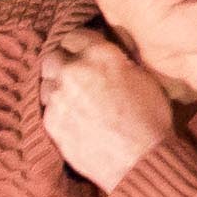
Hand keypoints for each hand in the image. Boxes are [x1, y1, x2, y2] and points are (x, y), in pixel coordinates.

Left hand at [36, 21, 181, 194]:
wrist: (139, 160)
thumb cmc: (151, 119)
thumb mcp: (144, 78)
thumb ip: (119, 62)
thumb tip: (108, 56)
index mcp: (101, 55)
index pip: (75, 35)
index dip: (82, 44)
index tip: (87, 51)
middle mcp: (74, 70)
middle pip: (53, 55)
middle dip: (64, 62)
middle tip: (77, 73)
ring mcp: (58, 96)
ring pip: (46, 81)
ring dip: (57, 84)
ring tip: (73, 96)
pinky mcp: (50, 120)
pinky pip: (46, 106)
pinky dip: (57, 107)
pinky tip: (73, 115)